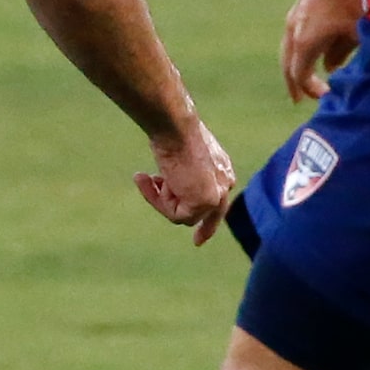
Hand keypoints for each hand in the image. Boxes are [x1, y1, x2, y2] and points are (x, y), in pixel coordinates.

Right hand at [134, 115, 234, 245]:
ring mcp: (217, 194)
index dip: (210, 214)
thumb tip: (168, 185)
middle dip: (205, 228)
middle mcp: (225, 182)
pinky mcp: (205, 203)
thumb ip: (181, 174)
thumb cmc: (172, 133)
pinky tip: (149, 181)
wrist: (175, 127)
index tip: (203, 232)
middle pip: (210, 212)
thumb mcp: (178, 155)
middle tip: (198, 242)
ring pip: (184, 215)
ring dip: (160, 199)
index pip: (219, 197)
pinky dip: (158, 201)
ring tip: (145, 178)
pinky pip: (176, 215)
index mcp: (221, 169)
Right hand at [281, 0, 364, 101]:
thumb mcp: (357, 31)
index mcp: (305, 42)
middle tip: (299, 98)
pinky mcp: (301, 5)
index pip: (300, 76)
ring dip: (295, 65)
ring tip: (303, 77)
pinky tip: (313, 50)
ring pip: (288, 49)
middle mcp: (294, 31)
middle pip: (288, 65)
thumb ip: (344, 53)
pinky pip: (295, 35)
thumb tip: (332, 66)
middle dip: (295, 83)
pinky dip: (300, 49)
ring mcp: (295, 17)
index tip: (327, 97)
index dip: (311, 90)